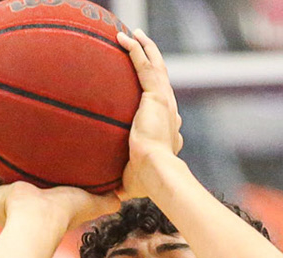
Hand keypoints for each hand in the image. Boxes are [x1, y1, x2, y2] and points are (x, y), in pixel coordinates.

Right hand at [0, 155, 115, 229]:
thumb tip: (127, 195)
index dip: (31, 179)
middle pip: (2, 183)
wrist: (38, 222)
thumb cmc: (63, 214)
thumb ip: (106, 198)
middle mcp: (11, 201)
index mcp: (34, 202)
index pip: (31, 188)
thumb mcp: (87, 200)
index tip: (30, 164)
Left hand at [115, 29, 182, 193]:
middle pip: (162, 82)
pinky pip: (146, 66)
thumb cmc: (146, 182)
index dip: (158, 100)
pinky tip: (125, 37)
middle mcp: (170, 114)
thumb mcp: (131, 181)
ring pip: (157, 67)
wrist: (157, 173)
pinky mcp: (158, 96)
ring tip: (134, 34)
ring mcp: (166, 103)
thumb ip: (123, 184)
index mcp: (168, 132)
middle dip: (152, 63)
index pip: (165, 111)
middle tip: (142, 50)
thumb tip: (111, 199)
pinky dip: (137, 50)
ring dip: (147, 48)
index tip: (149, 95)